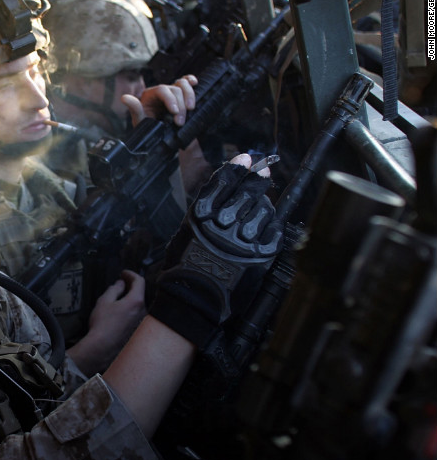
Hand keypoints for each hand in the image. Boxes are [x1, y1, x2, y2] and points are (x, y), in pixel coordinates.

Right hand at [69, 271, 145, 373]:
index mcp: (136, 301)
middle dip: (130, 286)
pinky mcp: (138, 331)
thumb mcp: (104, 301)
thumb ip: (114, 289)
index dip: (131, 274)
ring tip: (117, 298)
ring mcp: (142, 322)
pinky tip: (119, 313)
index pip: (139, 281)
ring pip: (138, 305)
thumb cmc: (102, 325)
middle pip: (140, 293)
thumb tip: (120, 284)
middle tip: (120, 283)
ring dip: (129, 299)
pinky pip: (136, 315)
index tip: (124, 273)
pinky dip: (130, 309)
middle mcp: (143, 311)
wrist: (102, 347)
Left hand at [122, 74, 197, 126]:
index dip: (170, 99)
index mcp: (150, 94)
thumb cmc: (148, 128)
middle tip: (180, 122)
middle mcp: (161, 91)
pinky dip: (191, 81)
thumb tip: (124, 98)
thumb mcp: (140, 121)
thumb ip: (135, 109)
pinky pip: (186, 83)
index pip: (162, 90)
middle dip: (181, 105)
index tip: (175, 112)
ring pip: (183, 84)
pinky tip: (195, 83)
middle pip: (175, 89)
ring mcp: (171, 92)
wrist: (158, 137)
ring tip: (191, 109)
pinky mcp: (180, 95)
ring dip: (189, 95)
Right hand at [148, 154, 282, 348]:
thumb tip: (220, 191)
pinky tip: (268, 225)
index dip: (238, 167)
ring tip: (260, 206)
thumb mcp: (186, 230)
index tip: (247, 158)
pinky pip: (274, 232)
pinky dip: (273, 226)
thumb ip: (204, 209)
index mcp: (203, 215)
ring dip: (264, 204)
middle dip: (258, 179)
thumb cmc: (184, 268)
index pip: (225, 181)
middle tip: (264, 171)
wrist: (193, 301)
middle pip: (248, 191)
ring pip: (264, 209)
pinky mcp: (260, 256)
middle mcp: (223, 224)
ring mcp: (243, 240)